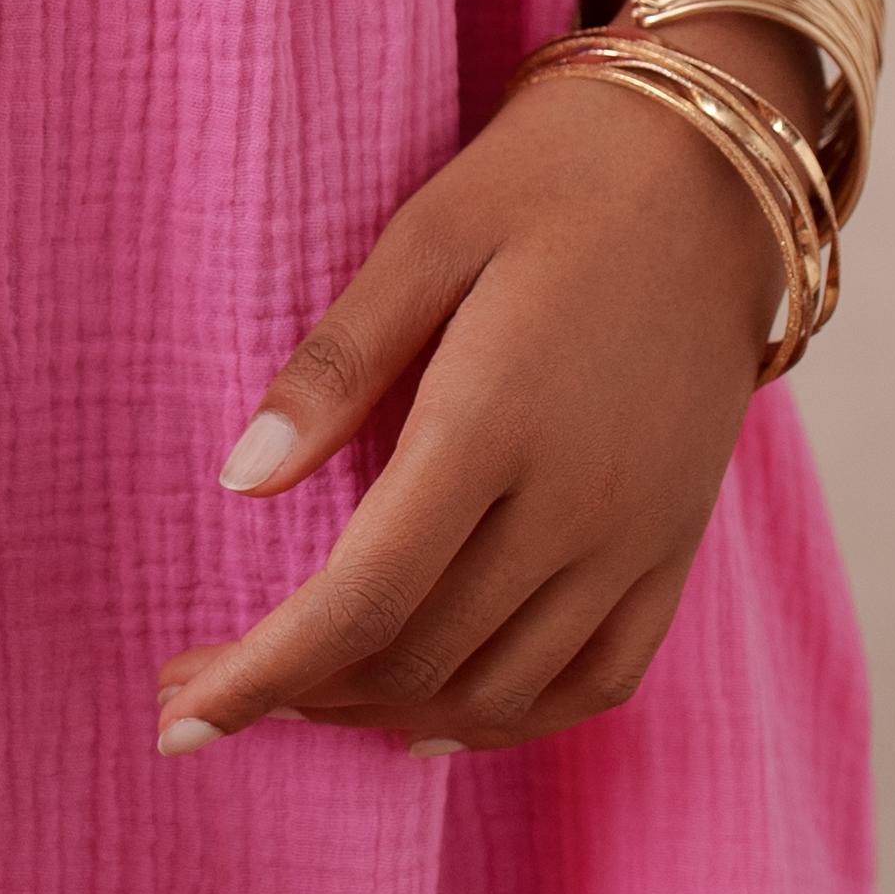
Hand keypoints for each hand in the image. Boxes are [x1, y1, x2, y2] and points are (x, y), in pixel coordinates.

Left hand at [155, 36, 805, 758]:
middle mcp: (574, 504)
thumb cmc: (549, 182)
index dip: (261, 676)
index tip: (178, 723)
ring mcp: (637, 537)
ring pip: (497, 690)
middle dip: (293, 695)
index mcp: (493, 423)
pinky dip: (506, 721)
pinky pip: (596, 680)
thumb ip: (335, 365)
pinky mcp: (674, 545)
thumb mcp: (425, 236)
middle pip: (415, 658)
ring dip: (381, 712)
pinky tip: (429, 721)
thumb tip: (239, 483)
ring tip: (294, 690)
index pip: (360, 600)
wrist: (716, 170)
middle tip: (195, 686)